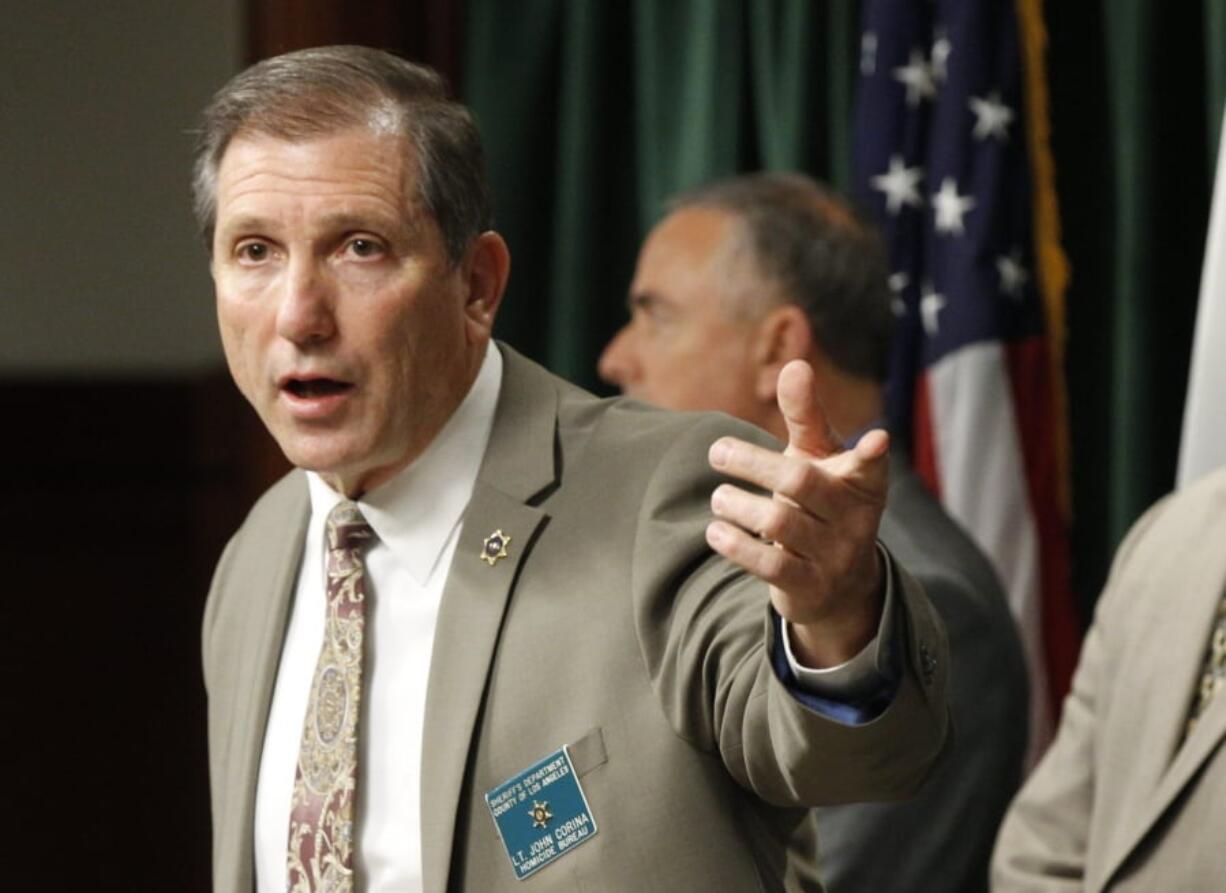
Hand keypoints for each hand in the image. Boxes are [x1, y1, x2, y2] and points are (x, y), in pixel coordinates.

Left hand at [706, 360, 889, 667]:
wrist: (837, 584)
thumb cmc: (821, 501)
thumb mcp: (818, 457)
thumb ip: (805, 414)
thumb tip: (795, 364)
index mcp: (862, 482)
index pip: (869, 464)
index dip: (872, 453)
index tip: (877, 437)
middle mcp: (854, 518)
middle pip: (799, 481)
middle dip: (752, 463)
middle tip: (717, 451)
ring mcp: (834, 555)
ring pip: (778, 521)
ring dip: (737, 505)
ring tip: (719, 497)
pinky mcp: (810, 586)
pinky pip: (769, 564)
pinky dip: (735, 544)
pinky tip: (717, 529)